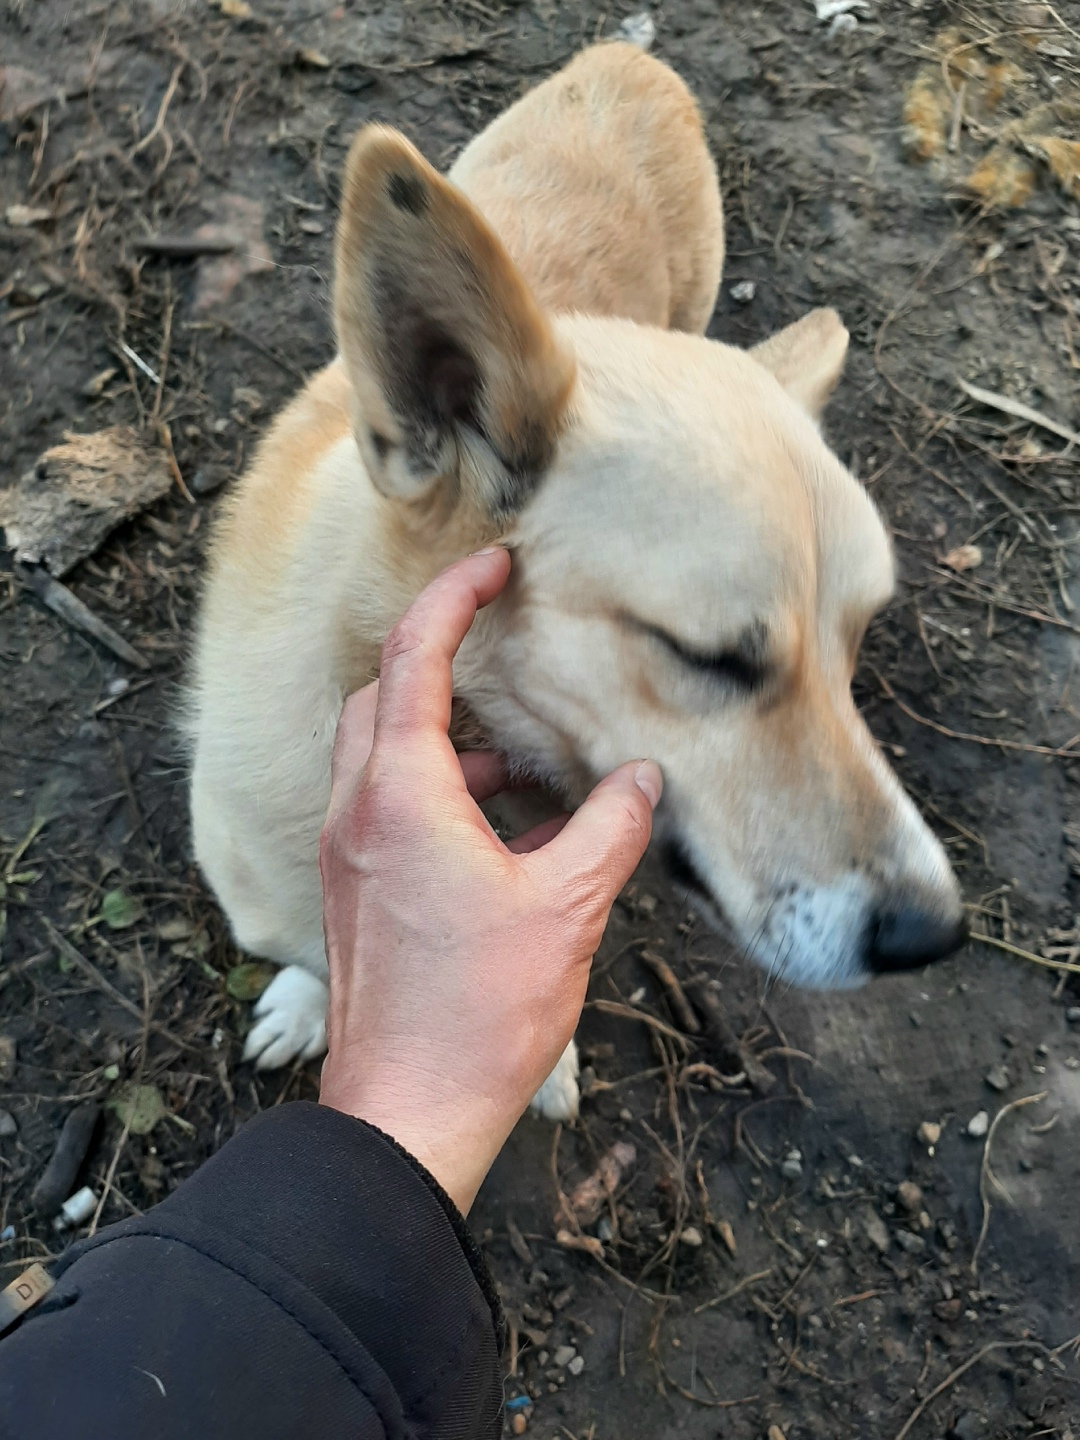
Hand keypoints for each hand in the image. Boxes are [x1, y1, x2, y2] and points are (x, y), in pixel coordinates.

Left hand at [318, 548, 661, 1212]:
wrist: (406, 1114)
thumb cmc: (480, 1013)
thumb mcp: (567, 908)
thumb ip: (612, 828)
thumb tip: (645, 777)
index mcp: (401, 795)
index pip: (413, 656)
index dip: (453, 596)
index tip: (496, 566)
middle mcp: (357, 814)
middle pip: (382, 699)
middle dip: (439, 666)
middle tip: (503, 659)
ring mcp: (347, 857)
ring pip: (382, 759)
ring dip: (448, 744)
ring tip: (526, 767)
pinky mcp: (354, 895)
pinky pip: (386, 812)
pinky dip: (438, 797)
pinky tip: (504, 836)